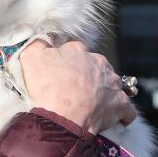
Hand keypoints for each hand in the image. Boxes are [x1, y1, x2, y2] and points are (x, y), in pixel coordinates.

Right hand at [19, 40, 135, 133]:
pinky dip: (121, 112)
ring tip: (90, 105)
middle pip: (95, 66)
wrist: (63, 117)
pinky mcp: (121, 104)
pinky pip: (126, 108)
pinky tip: (113, 118)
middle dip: (87, 76)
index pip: (74, 51)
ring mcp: (113, 83)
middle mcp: (99, 63)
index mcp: (78, 51)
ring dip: (103, 92)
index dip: (65, 62)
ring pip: (111, 84)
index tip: (59, 74)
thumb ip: (37, 44)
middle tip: (73, 91)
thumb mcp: (31, 57)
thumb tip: (42, 38)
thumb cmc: (47, 87)